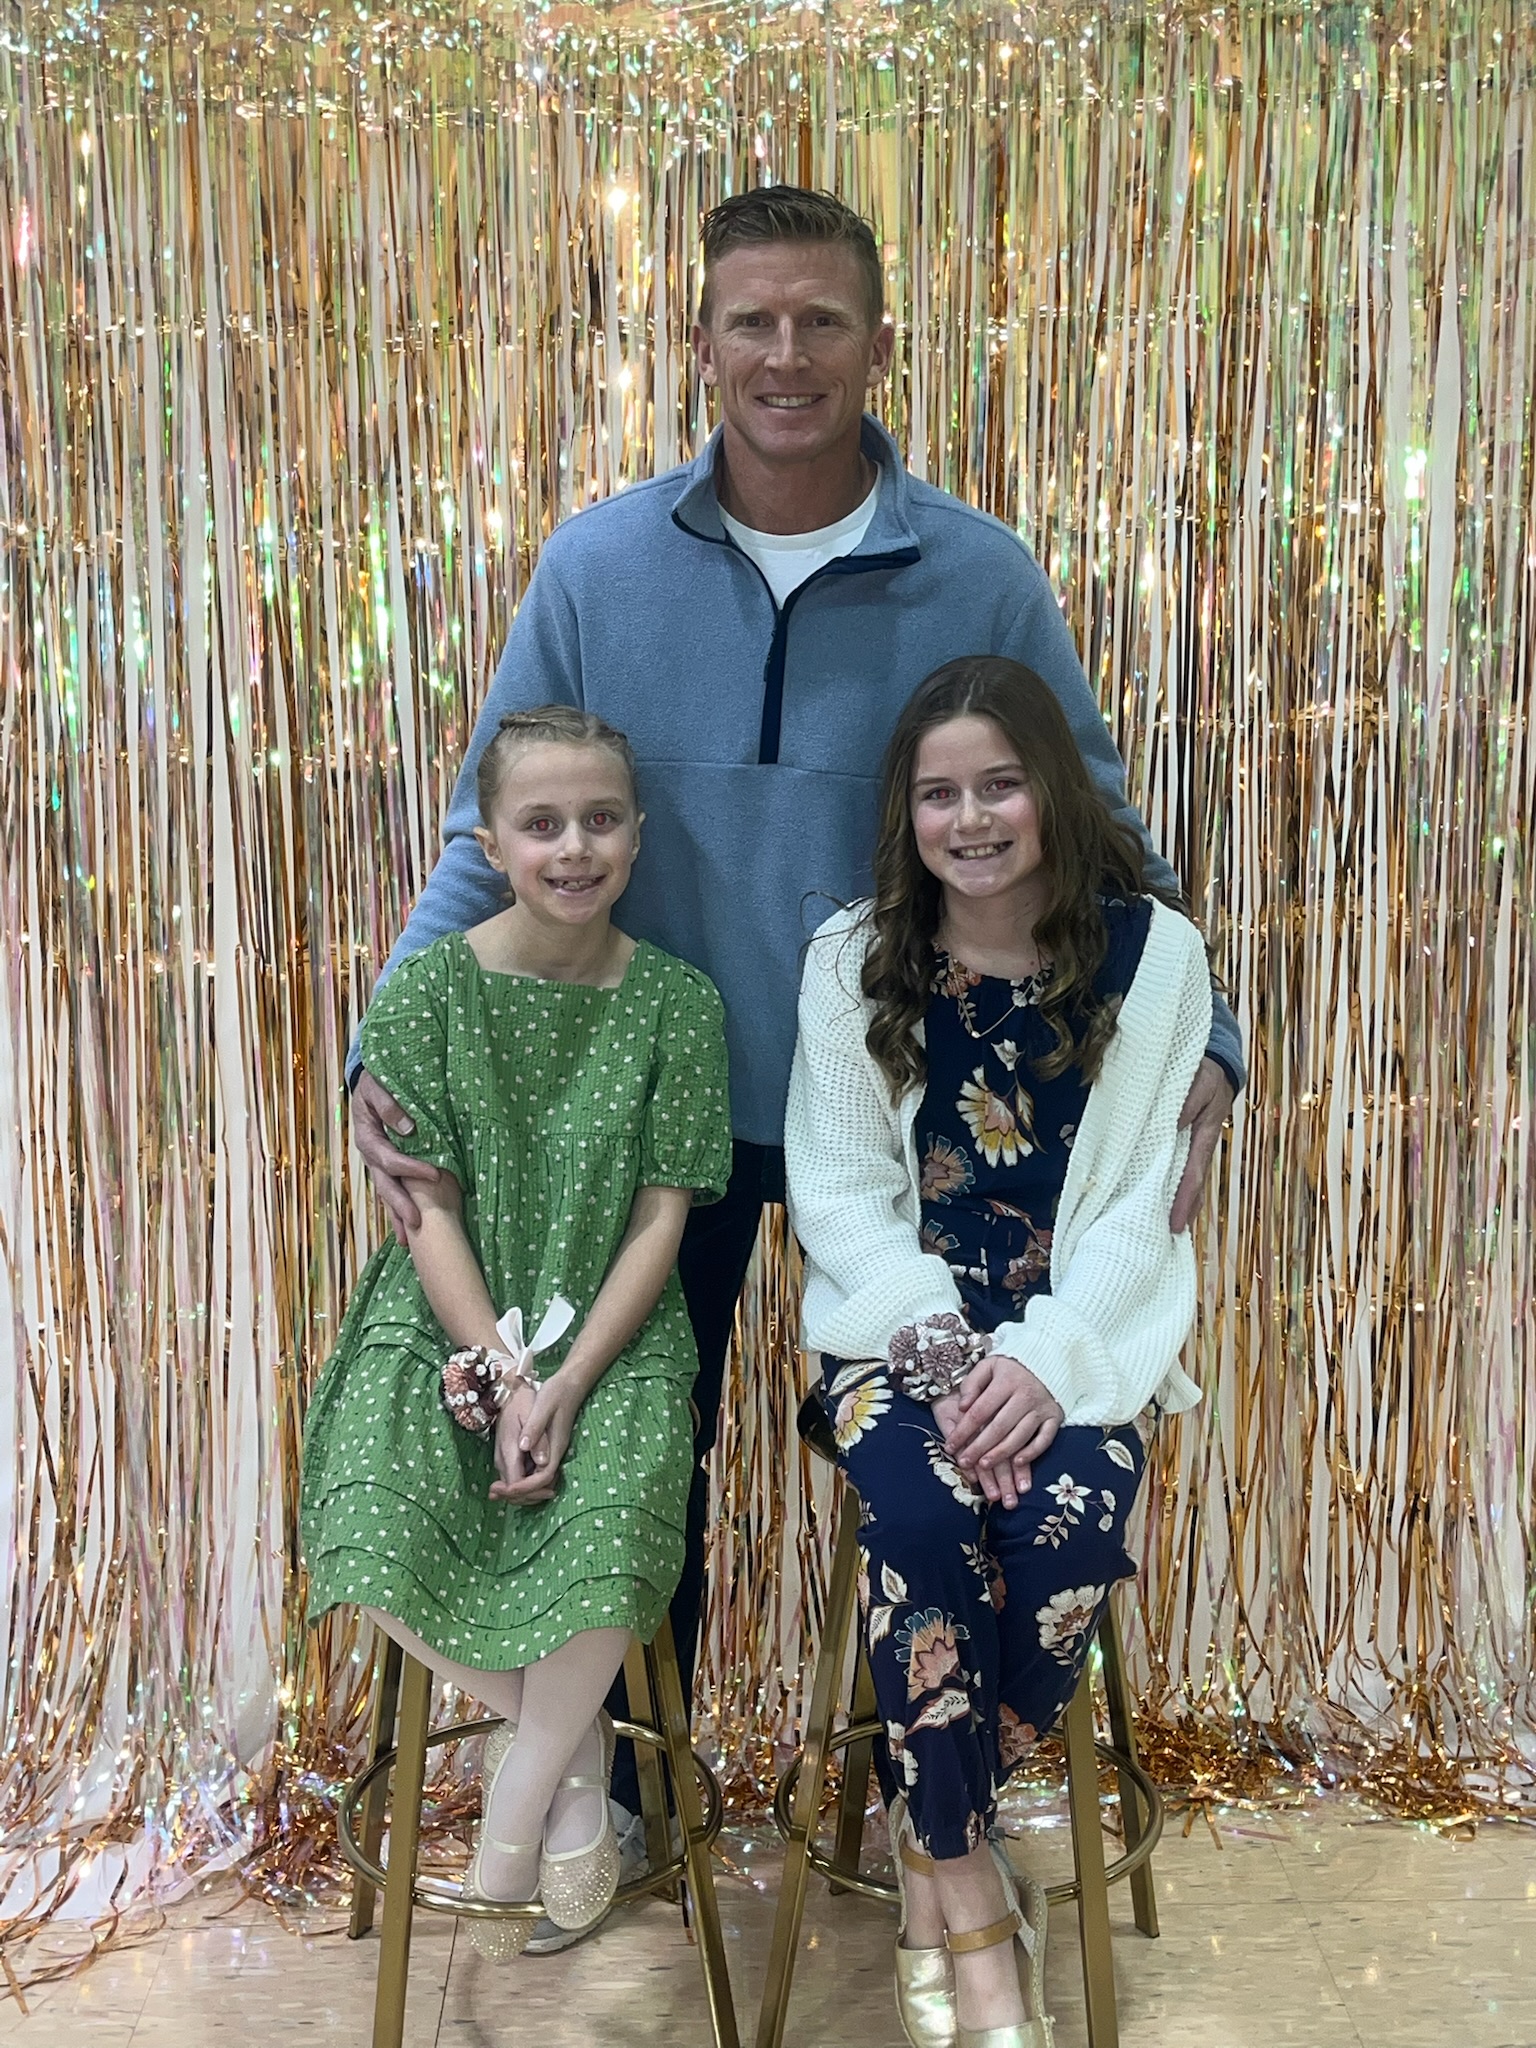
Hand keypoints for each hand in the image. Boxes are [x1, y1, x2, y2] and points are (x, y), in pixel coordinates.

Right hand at [352, 1068, 443, 1239]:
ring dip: (396, 1216)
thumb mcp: (376, 1087)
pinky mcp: (383, 1165)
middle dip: (400, 1205)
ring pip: (385, 1193)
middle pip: (384, 1185)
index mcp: (368, 1138)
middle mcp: (370, 1155)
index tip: (435, 1175)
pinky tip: (407, 1227)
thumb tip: (410, 1128)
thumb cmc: (374, 1082)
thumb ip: (389, 1105)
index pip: (390, 1159)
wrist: (365, 1082)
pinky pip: (390, 1188)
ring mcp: (375, 1163)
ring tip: (409, 1241)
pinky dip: (397, 1208)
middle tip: (417, 1223)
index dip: (412, 1169)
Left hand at [488, 1372, 582, 1503]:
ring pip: (538, 1482)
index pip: (541, 1478)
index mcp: (554, 1446)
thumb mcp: (543, 1405)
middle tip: (493, 1493)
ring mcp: (552, 1453)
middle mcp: (554, 1454)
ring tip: (496, 1491)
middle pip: (540, 1487)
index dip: (523, 1487)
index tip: (503, 1489)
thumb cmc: (557, 1392)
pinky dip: (521, 1480)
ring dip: (518, 1490)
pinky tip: (505, 1478)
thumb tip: (523, 1447)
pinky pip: (535, 1473)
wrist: (571, 1385)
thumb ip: (534, 1427)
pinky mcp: (547, 1450)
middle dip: (518, 1494)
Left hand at [943, 1353, 1062, 1484]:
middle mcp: (1025, 1396)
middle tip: (965, 1462)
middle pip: (999, 1427)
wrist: (1048, 1359)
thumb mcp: (989, 1366)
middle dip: (979, 1448)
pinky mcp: (1055, 1417)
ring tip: (984, 1466)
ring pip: (1020, 1436)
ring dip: (1001, 1454)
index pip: (980, 1411)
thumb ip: (972, 1384)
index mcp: (1006, 1381)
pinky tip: (1017, 1463)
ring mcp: (1041, 1408)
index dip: (963, 1430)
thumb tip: (961, 1407)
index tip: (950, 1446)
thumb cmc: (1012, 1366)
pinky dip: (1032, 1452)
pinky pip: (1045, 1439)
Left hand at [1169, 1057, 1234, 1234]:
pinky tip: (1163, 1195)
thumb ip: (1186, 1102)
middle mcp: (1201, 1144)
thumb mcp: (1199, 1081)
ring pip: (1186, 1178)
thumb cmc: (1206, 1070)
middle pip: (1192, 1184)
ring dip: (1180, 1201)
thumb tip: (1172, 1125)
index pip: (1194, 1173)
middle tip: (1170, 1238)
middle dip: (1184, 1211)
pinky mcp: (1186, 1138)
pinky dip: (1174, 1182)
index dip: (1185, 1199)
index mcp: (1206, 1133)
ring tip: (1168, 1228)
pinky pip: (1180, 1164)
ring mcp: (1194, 1142)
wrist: (1216, 1058)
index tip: (1177, 1224)